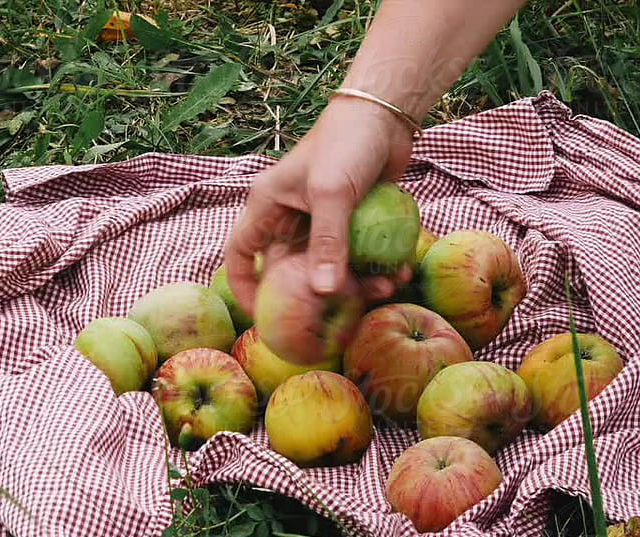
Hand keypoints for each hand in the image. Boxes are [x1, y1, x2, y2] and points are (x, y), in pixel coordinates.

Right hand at [224, 95, 415, 314]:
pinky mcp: (351, 221)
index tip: (265, 317)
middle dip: (318, 295)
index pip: (241, 254)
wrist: (385, 115)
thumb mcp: (332, 194)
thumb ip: (328, 243)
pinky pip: (357, 255)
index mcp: (268, 207)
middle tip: (343, 313)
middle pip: (292, 270)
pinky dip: (376, 267)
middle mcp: (289, 216)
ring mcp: (321, 220)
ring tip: (387, 287)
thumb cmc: (347, 144)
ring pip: (330, 267)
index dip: (245, 288)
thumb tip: (323, 292)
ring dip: (358, 283)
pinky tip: (398, 273)